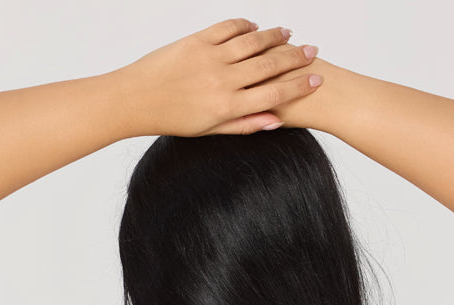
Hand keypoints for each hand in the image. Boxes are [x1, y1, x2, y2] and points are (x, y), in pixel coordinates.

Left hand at [117, 17, 323, 137]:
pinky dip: (244, 26)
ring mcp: (210, 58)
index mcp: (228, 107)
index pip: (274, 94)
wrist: (135, 100)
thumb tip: (274, 121)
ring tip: (289, 34)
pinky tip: (255, 26)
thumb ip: (244, 124)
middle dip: (295, 58)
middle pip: (269, 65)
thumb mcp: (210, 130)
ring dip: (274, 36)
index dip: (299, 86)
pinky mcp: (197, 41)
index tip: (317, 79)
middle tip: (312, 51)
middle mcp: (222, 81)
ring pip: (252, 43)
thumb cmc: (173, 119)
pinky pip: (228, 29)